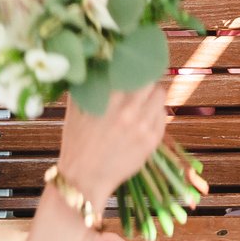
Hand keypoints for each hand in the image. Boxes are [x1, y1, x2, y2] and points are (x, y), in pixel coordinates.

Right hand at [54, 79, 169, 202]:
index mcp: (110, 97)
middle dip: (144, 81)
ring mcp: (143, 125)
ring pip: (160, 96)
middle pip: (151, 80)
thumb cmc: (77, 141)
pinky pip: (162, 116)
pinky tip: (144, 118)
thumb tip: (98, 62)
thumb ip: (89, 85)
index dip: (133, 68)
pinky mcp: (152, 140)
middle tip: (139, 85)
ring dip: (152, 96)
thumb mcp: (76, 108)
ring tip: (142, 102)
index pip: (134, 69)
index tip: (131, 68)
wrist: (84, 178)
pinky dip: (155, 113)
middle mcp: (130, 109)